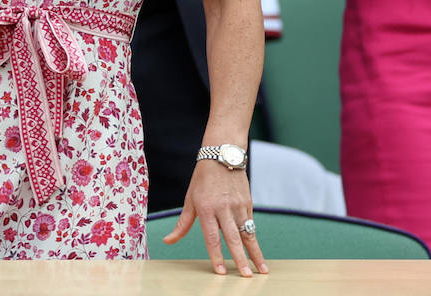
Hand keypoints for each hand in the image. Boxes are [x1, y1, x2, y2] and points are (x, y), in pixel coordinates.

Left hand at [164, 160, 265, 275]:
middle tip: (246, 276)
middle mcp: (223, 207)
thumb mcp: (190, 199)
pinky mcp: (248, 202)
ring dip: (255, 252)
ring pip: (247, 233)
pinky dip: (254, 238)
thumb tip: (168, 241)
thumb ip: (183, 224)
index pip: (212, 237)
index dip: (216, 255)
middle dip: (240, 259)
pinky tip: (258, 252)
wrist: (221, 155)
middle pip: (233, 238)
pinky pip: (251, 224)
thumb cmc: (202, 179)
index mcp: (206, 208)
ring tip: (262, 269)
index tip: (220, 271)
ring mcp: (238, 205)